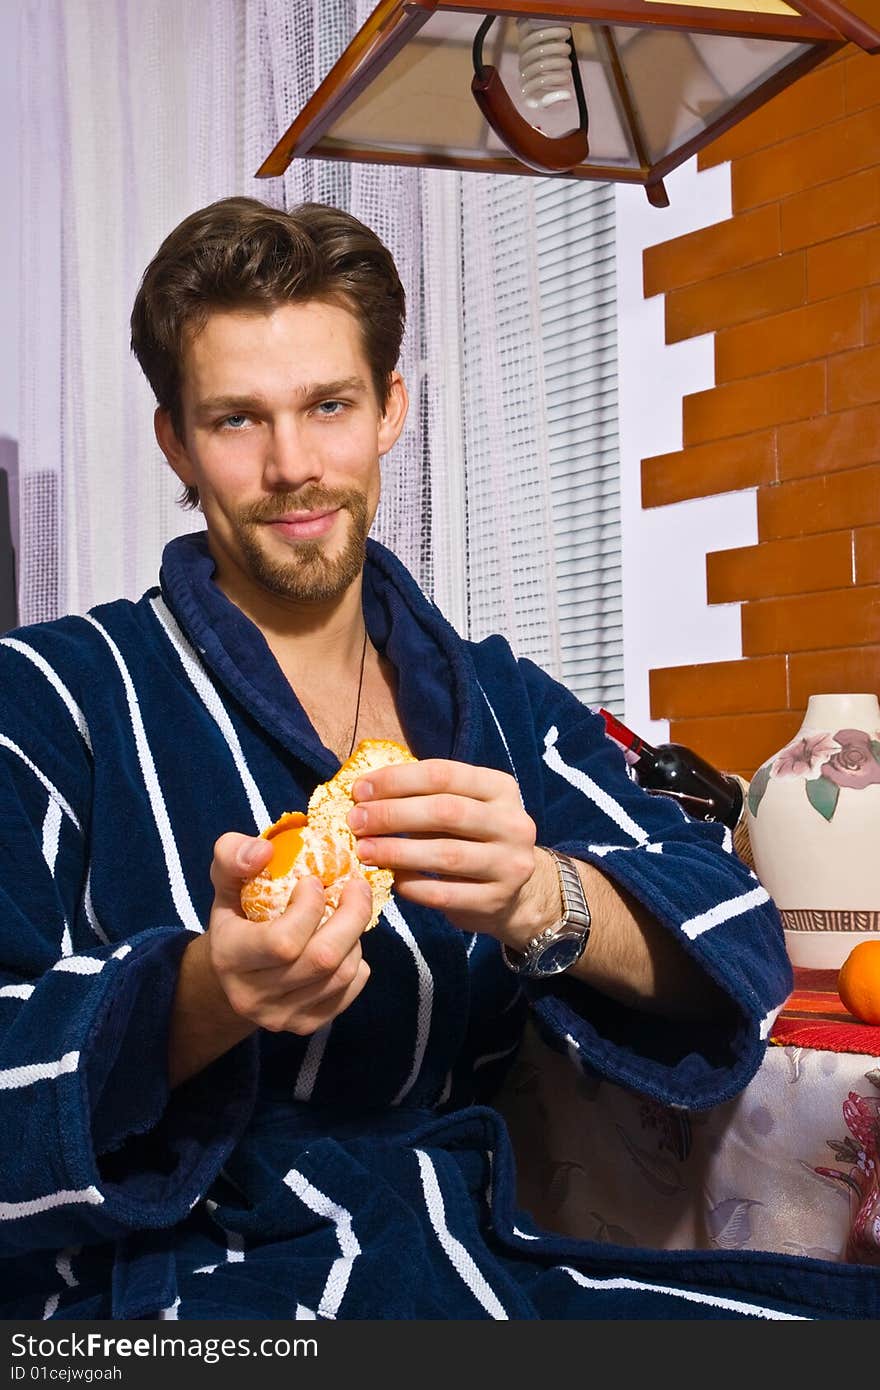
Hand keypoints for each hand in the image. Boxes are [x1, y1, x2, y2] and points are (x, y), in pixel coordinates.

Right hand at [205, 831, 373, 1034]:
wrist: (233, 969)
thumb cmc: (236, 913)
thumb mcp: (226, 879)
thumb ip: (233, 856)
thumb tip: (263, 852)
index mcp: (230, 957)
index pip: (283, 942)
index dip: (310, 908)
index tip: (314, 881)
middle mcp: (253, 996)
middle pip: (322, 959)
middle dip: (351, 916)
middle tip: (356, 887)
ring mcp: (281, 1016)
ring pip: (341, 974)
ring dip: (355, 936)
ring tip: (347, 913)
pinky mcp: (306, 1024)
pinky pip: (349, 991)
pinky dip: (357, 962)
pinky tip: (344, 943)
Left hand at [347, 760, 559, 949]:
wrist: (518, 892)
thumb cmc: (474, 839)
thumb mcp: (463, 807)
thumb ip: (424, 797)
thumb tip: (365, 795)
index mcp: (500, 788)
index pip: (443, 774)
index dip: (397, 780)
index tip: (359, 789)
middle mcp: (512, 823)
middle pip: (446, 811)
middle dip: (393, 814)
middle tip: (355, 821)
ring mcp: (509, 864)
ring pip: (445, 854)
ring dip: (396, 851)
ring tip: (364, 851)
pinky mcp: (496, 900)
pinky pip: (444, 893)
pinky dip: (412, 885)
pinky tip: (392, 880)